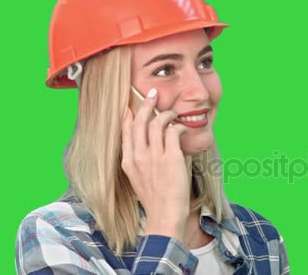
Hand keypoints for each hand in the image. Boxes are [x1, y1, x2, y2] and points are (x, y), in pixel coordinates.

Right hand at [121, 88, 190, 244]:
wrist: (165, 214)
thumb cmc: (155, 198)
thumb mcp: (138, 177)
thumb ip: (140, 159)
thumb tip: (150, 143)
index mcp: (128, 161)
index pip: (125, 131)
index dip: (128, 115)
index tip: (130, 104)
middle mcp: (139, 156)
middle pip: (139, 121)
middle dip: (146, 104)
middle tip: (153, 94)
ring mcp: (154, 156)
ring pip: (157, 123)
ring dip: (166, 114)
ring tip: (173, 113)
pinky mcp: (171, 157)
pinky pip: (173, 132)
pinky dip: (178, 126)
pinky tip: (182, 128)